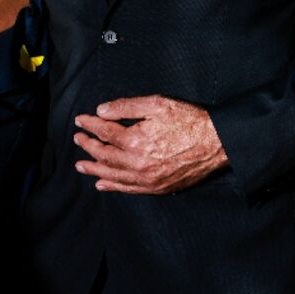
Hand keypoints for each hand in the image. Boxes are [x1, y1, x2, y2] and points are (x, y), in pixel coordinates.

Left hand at [73, 94, 228, 194]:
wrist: (217, 144)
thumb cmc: (189, 121)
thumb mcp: (157, 104)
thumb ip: (126, 106)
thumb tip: (101, 111)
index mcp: (135, 141)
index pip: (104, 132)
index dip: (90, 125)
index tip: (81, 120)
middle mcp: (136, 163)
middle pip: (104, 155)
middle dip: (88, 146)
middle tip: (78, 139)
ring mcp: (146, 178)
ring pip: (112, 175)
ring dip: (94, 169)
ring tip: (80, 165)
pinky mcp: (156, 187)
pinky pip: (128, 189)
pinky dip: (113, 186)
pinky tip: (102, 184)